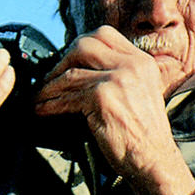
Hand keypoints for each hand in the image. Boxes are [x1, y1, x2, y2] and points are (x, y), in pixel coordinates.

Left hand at [35, 26, 194, 194]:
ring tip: (40, 98)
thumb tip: (81, 66)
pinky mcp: (103, 97)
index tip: (67, 62)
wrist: (154, 159)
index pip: (104, 35)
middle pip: (84, 45)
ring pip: (70, 73)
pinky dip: (50, 104)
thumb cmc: (144, 134)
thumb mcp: (140, 92)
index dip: (79, 46)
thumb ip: (119, 74)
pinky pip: (67, 96)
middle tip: (50, 79)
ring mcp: (117, 79)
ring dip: (49, 87)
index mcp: (141, 61)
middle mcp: (132, 65)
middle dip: (61, 61)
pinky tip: (43, 110)